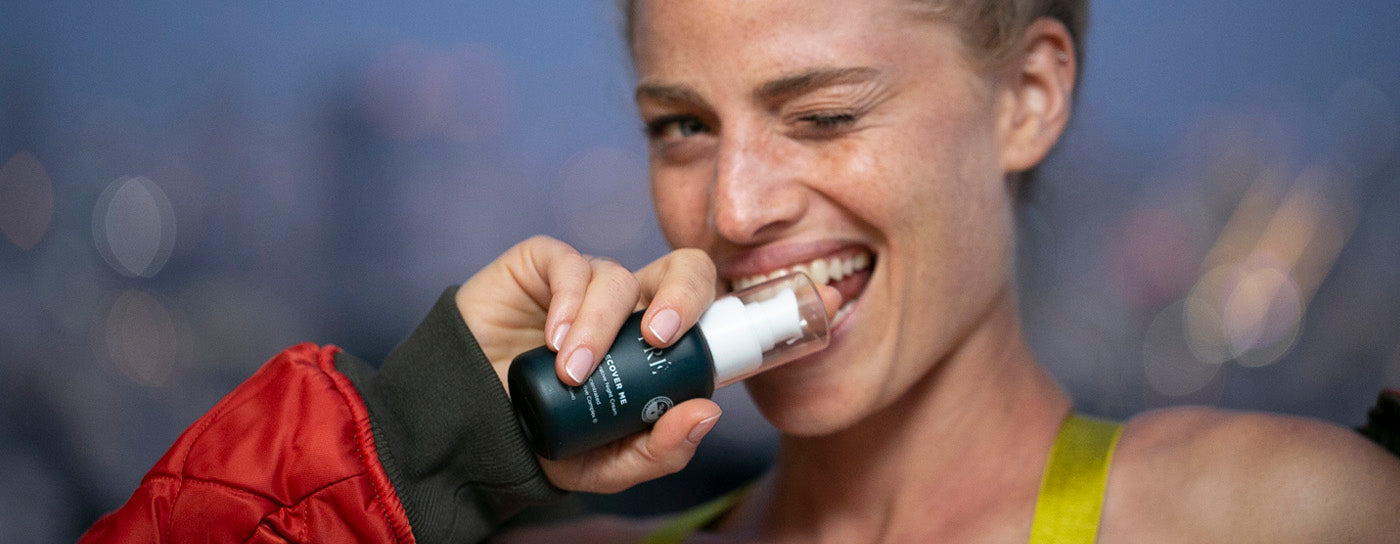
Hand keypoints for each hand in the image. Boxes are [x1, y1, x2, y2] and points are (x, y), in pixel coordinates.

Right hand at [455, 235, 722, 492]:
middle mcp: (630, 306)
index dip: (709, 318)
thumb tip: (708, 412)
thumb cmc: (546, 439)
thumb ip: (661, 450)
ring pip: (616, 279)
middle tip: (659, 337)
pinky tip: (552, 340)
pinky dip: (567, 301)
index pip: (704, 309)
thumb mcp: (607, 465)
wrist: (472, 429)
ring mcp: (588, 282)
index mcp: (657, 343)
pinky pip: (569, 265)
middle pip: (681, 270)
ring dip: (598, 327)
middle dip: (682, 295)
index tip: (690, 356)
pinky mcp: (542, 266)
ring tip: (571, 373)